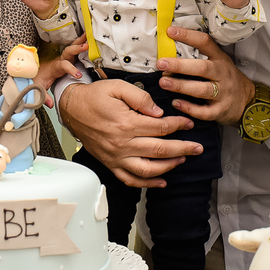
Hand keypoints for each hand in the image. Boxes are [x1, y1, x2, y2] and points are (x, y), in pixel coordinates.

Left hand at [33, 35, 87, 106]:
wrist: (34, 73)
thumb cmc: (36, 79)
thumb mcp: (38, 88)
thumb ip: (43, 96)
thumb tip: (50, 104)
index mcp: (54, 67)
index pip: (63, 66)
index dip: (70, 69)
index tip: (78, 75)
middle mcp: (59, 60)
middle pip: (68, 52)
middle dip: (77, 48)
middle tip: (86, 45)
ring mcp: (64, 58)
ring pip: (72, 48)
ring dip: (80, 41)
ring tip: (89, 34)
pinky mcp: (67, 59)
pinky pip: (74, 50)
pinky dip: (81, 43)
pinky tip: (88, 39)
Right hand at [58, 79, 200, 187]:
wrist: (72, 109)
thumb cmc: (94, 96)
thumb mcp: (117, 87)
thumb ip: (140, 97)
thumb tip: (158, 111)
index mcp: (126, 123)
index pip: (161, 127)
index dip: (178, 125)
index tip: (189, 123)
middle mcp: (122, 144)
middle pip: (160, 150)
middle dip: (183, 148)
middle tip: (198, 148)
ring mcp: (116, 157)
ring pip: (148, 169)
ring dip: (169, 167)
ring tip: (182, 160)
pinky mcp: (111, 164)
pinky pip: (131, 179)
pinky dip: (147, 183)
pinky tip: (161, 181)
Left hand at [157, 25, 255, 125]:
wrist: (248, 101)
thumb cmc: (225, 78)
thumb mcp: (218, 63)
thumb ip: (198, 57)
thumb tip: (168, 53)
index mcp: (220, 59)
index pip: (205, 43)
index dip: (188, 36)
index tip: (170, 31)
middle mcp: (222, 74)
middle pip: (202, 68)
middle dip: (180, 66)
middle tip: (161, 63)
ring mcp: (223, 93)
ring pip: (202, 90)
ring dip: (181, 86)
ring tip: (164, 82)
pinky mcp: (221, 111)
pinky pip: (204, 111)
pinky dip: (190, 108)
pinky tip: (176, 103)